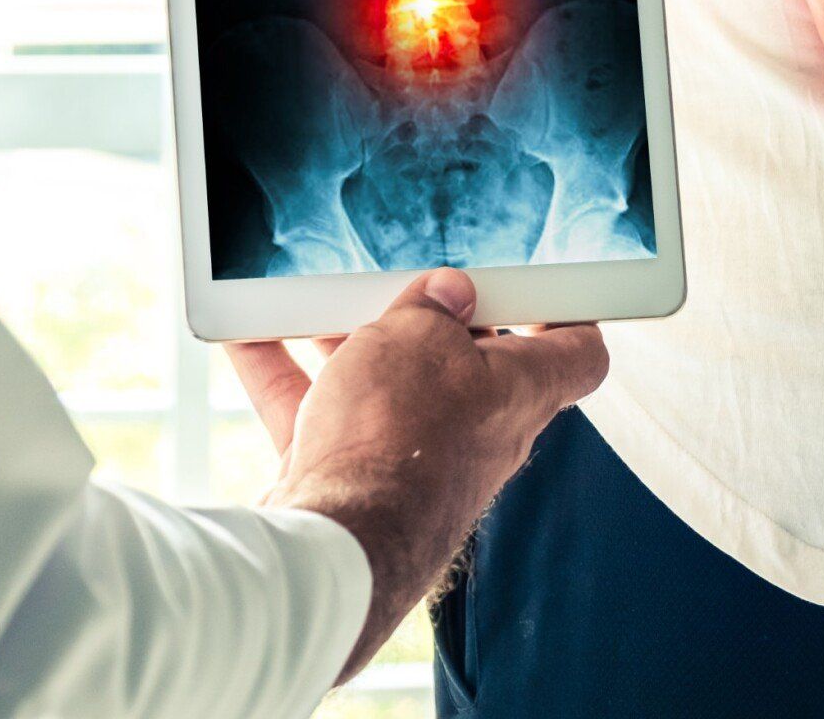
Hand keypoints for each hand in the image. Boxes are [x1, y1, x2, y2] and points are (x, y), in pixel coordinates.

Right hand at [225, 269, 607, 683]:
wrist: (337, 540)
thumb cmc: (400, 435)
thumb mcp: (418, 334)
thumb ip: (430, 305)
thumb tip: (447, 291)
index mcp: (520, 393)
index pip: (577, 356)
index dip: (568, 317)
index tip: (543, 289)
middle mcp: (477, 433)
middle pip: (467, 365)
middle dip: (429, 321)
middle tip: (400, 283)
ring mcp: (414, 462)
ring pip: (386, 387)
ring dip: (348, 343)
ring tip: (312, 303)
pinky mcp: (353, 481)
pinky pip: (322, 415)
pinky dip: (287, 376)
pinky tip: (246, 335)